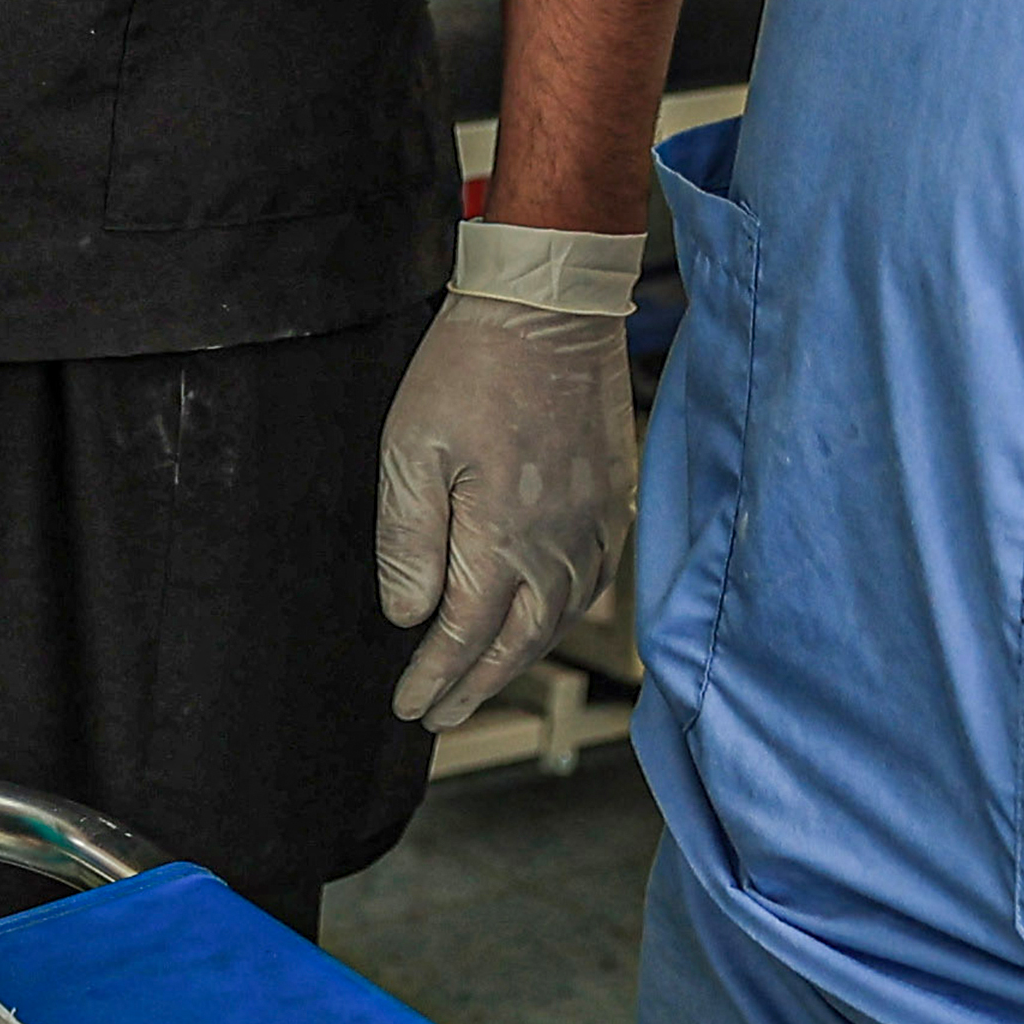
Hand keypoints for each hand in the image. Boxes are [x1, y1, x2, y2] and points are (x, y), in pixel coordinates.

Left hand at [376, 224, 642, 727]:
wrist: (549, 306)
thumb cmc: (468, 372)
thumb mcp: (409, 453)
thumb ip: (410, 542)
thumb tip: (408, 616)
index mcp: (506, 537)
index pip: (468, 633)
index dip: (437, 676)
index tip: (410, 708)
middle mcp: (562, 543)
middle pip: (520, 639)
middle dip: (478, 684)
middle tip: (440, 717)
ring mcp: (597, 522)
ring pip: (561, 616)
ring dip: (521, 656)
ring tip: (483, 681)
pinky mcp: (615, 497)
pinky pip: (595, 579)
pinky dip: (565, 613)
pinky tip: (545, 620)